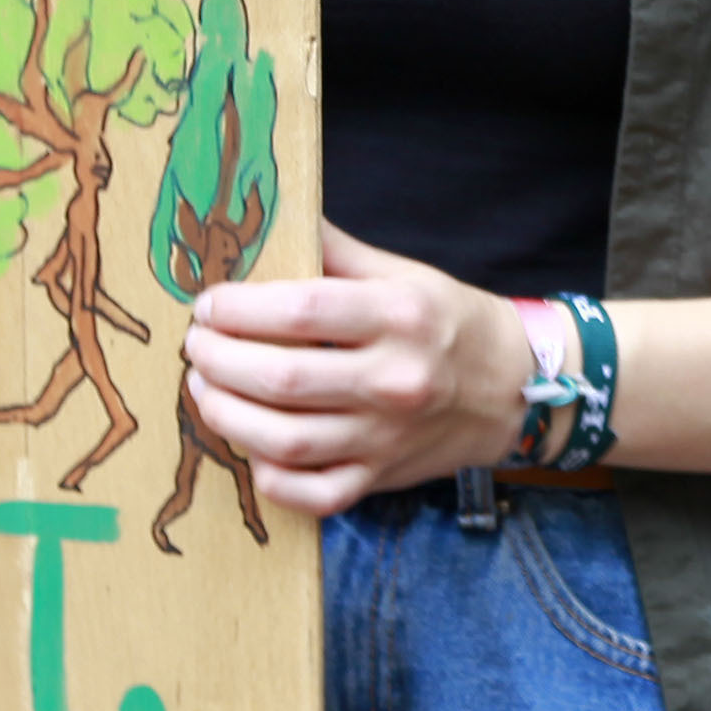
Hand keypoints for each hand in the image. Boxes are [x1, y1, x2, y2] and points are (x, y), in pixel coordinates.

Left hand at [183, 224, 531, 518]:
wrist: (514, 389)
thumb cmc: (451, 322)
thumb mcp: (403, 273)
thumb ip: (335, 250)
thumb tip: (273, 216)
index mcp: (398, 316)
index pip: (298, 311)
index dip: (237, 308)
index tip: (209, 304)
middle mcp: (394, 380)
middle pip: (280, 378)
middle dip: (218, 360)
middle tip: (196, 345)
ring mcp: (386, 436)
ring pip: (285, 441)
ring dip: (227, 416)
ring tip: (203, 389)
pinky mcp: (381, 476)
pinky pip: (314, 494)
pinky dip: (272, 478)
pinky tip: (250, 448)